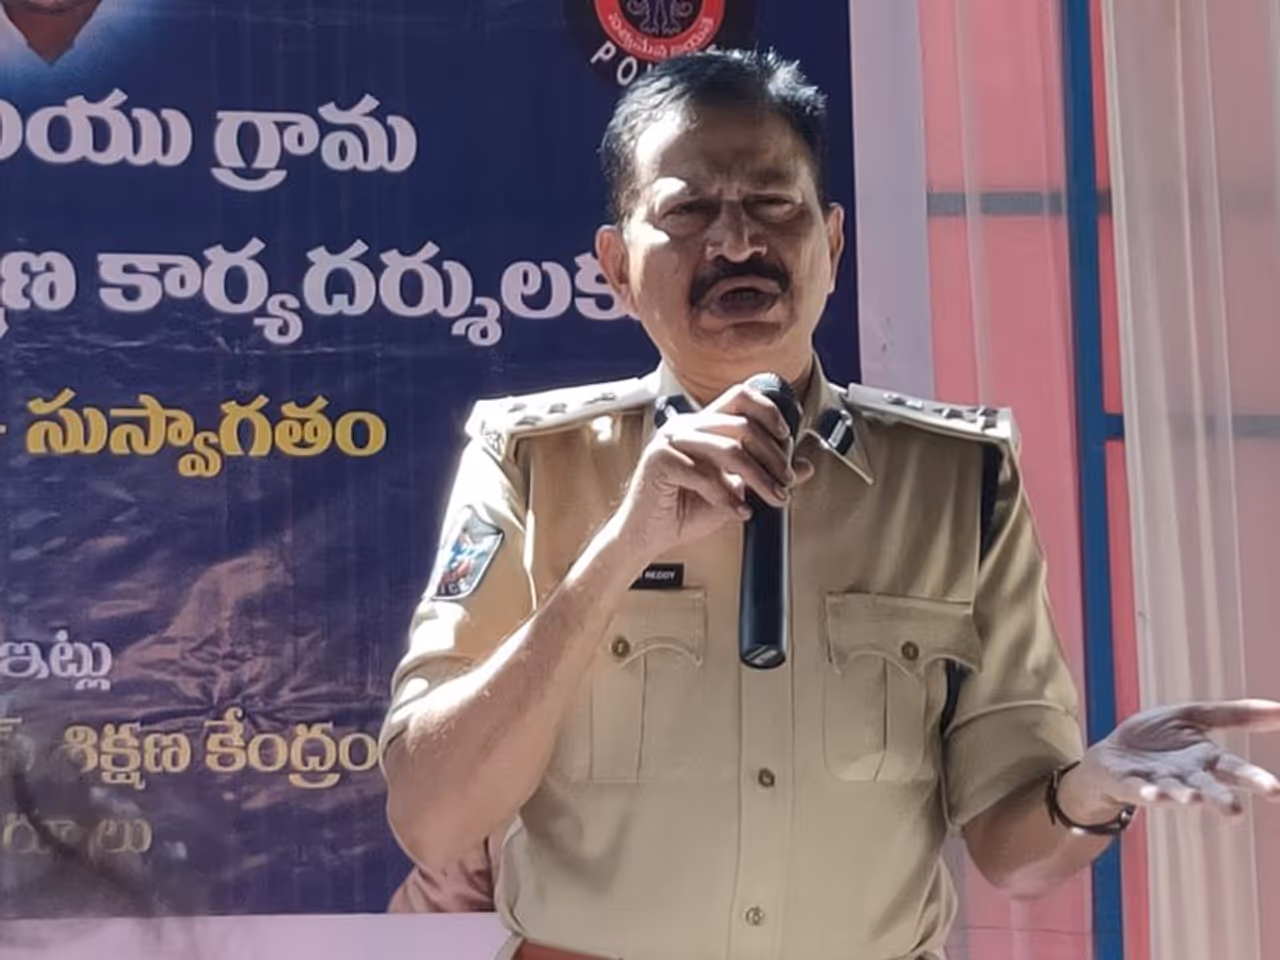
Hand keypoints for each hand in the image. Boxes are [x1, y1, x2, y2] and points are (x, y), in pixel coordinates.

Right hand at [610, 382, 815, 564]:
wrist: (647, 535)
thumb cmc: (683, 510)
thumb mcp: (735, 490)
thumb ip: (765, 475)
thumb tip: (805, 466)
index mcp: (700, 424)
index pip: (739, 397)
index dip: (768, 410)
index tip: (787, 436)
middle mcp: (685, 425)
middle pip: (742, 425)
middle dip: (773, 457)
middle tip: (786, 482)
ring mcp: (670, 440)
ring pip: (729, 449)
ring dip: (759, 478)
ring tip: (772, 498)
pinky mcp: (660, 461)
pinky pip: (705, 475)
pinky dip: (728, 497)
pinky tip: (739, 511)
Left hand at [1064, 699, 1279, 819]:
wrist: (1112, 754)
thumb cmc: (1157, 738)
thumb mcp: (1193, 716)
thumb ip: (1234, 715)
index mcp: (1206, 760)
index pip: (1234, 770)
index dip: (1254, 779)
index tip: (1275, 790)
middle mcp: (1186, 777)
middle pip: (1208, 788)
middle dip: (1221, 799)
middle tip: (1236, 811)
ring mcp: (1158, 783)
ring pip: (1174, 792)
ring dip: (1183, 796)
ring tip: (1192, 800)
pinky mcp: (1130, 784)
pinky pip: (1139, 790)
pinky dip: (1147, 793)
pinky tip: (1152, 794)